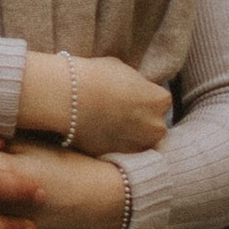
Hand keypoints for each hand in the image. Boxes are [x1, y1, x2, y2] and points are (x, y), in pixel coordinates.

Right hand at [17, 53, 169, 157]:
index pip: (159, 100)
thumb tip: (135, 91)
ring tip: (107, 122)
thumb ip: (136, 85)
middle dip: (140, 119)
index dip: (143, 96)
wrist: (68, 97)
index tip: (128, 94)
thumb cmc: (95, 77)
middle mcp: (156, 127)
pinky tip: (98, 131)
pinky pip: (120, 151)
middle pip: (153, 123)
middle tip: (117, 110)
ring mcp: (137, 146)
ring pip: (138, 141)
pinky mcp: (118, 157)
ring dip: (128, 135)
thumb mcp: (123, 70)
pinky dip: (112, 144)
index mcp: (160, 101)